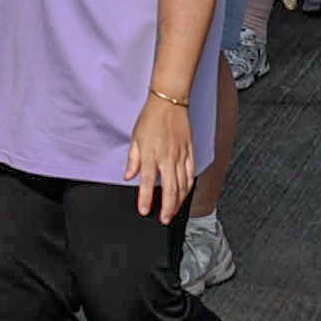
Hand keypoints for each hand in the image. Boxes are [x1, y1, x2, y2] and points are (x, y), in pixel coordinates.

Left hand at [125, 90, 197, 220]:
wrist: (169, 101)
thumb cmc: (151, 118)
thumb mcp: (135, 138)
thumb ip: (133, 160)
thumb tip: (128, 176)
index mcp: (151, 154)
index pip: (146, 182)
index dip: (145, 199)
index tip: (144, 211)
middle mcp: (167, 157)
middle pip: (169, 189)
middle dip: (167, 207)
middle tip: (164, 219)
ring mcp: (181, 155)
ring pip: (182, 184)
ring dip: (178, 201)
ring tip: (173, 211)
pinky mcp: (190, 151)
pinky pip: (191, 173)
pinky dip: (189, 186)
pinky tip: (185, 194)